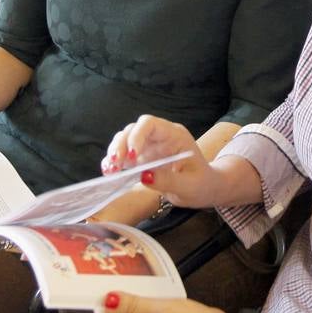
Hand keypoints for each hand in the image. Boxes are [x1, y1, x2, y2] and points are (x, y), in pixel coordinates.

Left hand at [94, 292, 238, 312]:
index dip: (108, 299)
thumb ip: (132, 305)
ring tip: (146, 288)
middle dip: (122, 301)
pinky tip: (152, 298)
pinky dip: (142, 310)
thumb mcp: (162, 312)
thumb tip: (107, 298)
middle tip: (131, 278)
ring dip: (134, 304)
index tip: (111, 277)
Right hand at [101, 115, 216, 207]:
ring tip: (110, 171)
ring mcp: (148, 147)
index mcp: (174, 135)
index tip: (132, 155)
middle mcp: (158, 137)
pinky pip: (124, 155)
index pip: (150, 124)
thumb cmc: (201, 184)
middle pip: (133, 130)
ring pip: (124, 140)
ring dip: (114, 153)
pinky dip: (114, 162)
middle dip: (120, 145)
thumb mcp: (189, 185)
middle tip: (115, 165)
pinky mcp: (141, 159)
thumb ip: (168, 180)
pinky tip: (109, 172)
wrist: (202, 188)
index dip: (137, 135)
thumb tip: (145, 175)